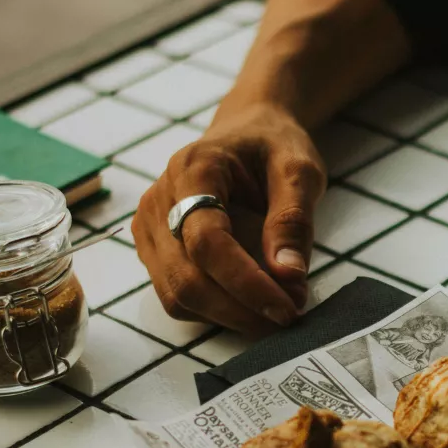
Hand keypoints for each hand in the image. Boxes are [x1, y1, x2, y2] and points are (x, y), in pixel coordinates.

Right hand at [131, 103, 325, 335]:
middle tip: (289, 315)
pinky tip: (250, 304)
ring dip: (228, 316)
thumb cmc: (273, 147)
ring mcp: (149, 227)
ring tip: (275, 310)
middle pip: (186, 277)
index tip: (287, 306)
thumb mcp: (298, 170)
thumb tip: (288, 275)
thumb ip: (293, 220)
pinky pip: (176, 295)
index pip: (207, 241)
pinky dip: (215, 311)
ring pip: (176, 295)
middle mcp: (159, 200)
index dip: (245, 283)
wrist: (248, 132)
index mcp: (193, 169)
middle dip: (240, 309)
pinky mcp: (154, 249)